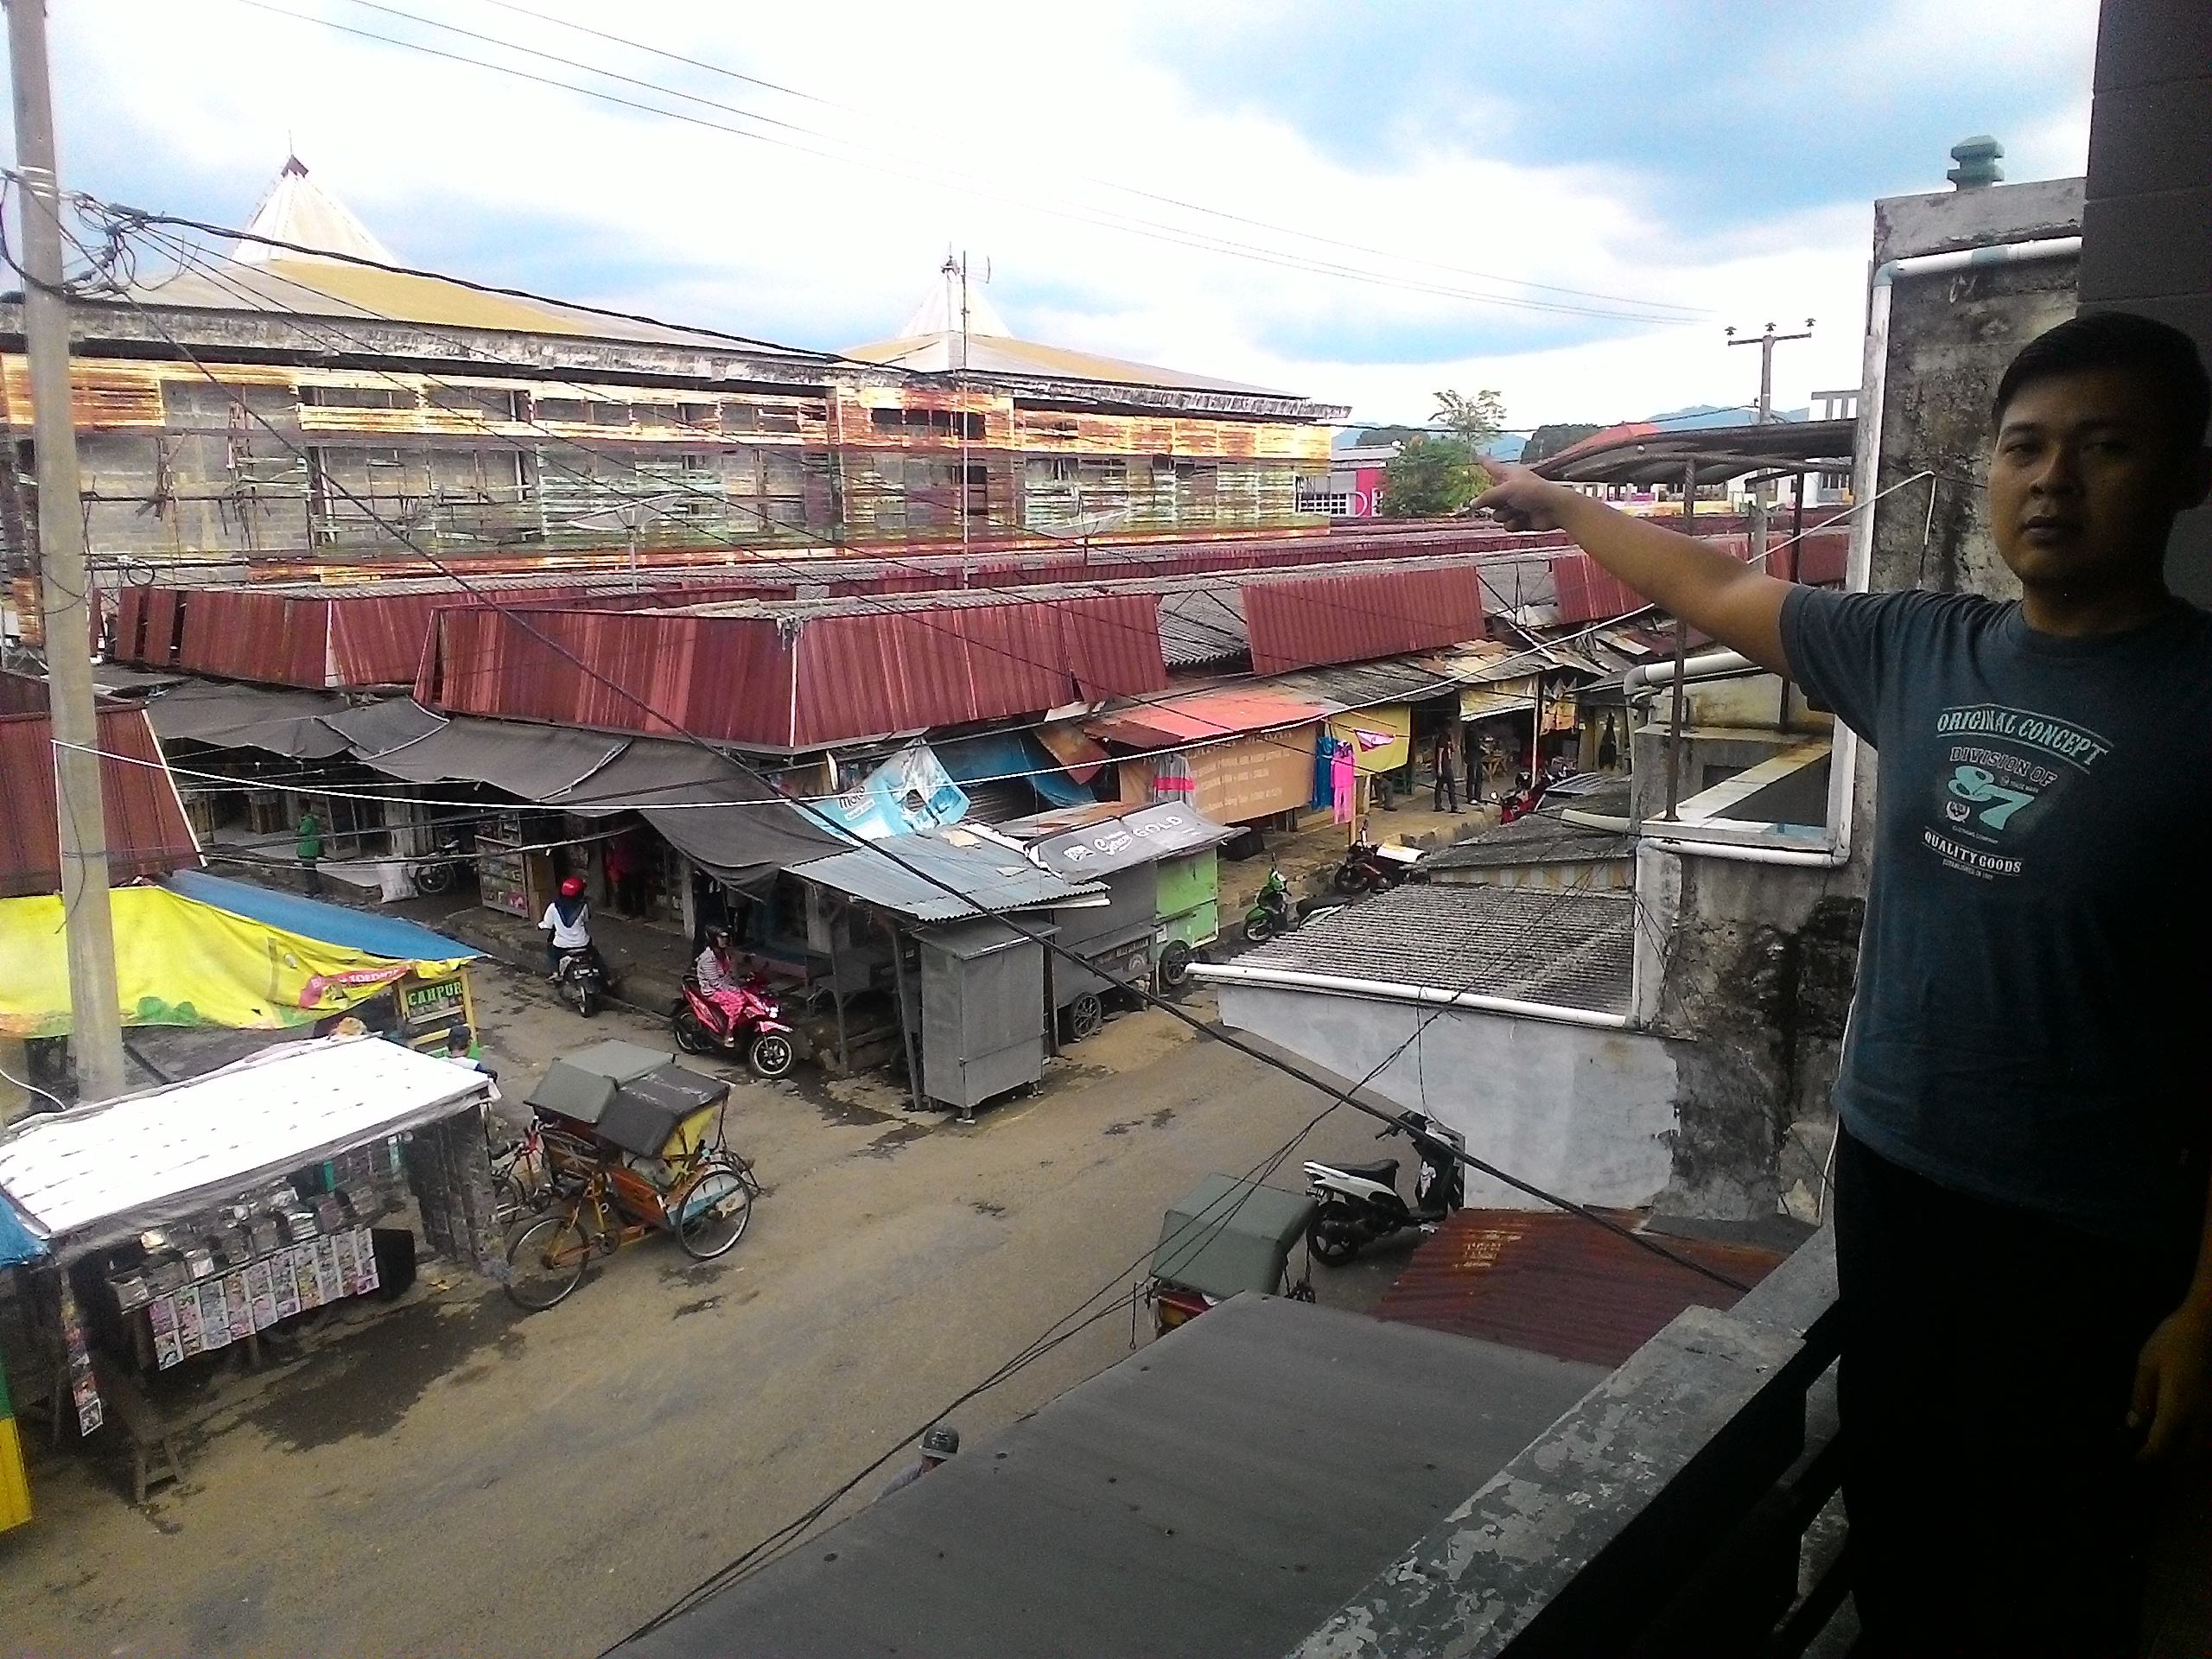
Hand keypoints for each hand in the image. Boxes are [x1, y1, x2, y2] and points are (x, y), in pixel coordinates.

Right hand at [1474, 463, 1579, 531]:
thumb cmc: (1533, 492)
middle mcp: (1512, 489)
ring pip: (1497, 515)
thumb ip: (1487, 497)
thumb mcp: (1506, 490)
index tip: (1478, 455)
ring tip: (1517, 511)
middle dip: (1494, 503)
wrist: (1555, 509)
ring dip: (1504, 515)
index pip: (1492, 467)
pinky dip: (1513, 524)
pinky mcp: (1521, 519)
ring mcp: (1516, 505)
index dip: (1484, 461)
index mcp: (1509, 474)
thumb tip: (1472, 504)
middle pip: (1490, 498)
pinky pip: (1507, 525)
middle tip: (1505, 501)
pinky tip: (1523, 519)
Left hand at [2129, 1300, 2211, 1464]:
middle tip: (2148, 1460)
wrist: (2210, 1322)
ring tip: (2165, 1450)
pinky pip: (2211, 1433)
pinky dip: (2199, 1441)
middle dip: (2169, 1463)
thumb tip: (2134, 1423)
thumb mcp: (2147, 1362)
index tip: (2134, 1464)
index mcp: (2178, 1406)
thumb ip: (2141, 1395)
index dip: (2148, 1459)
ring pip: (2205, 1448)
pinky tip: (2185, 1434)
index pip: (2163, 1445)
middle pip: (2188, 1455)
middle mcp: (2202, 1416)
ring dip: (2186, 1455)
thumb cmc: (2175, 1339)